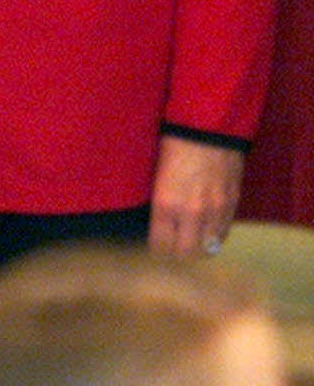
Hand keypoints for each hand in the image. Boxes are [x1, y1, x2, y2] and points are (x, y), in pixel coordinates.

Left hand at [148, 135, 244, 256]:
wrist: (205, 128)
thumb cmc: (172, 150)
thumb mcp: (155, 180)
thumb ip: (158, 208)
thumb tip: (156, 232)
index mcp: (165, 205)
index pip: (160, 248)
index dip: (155, 253)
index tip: (153, 251)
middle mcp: (192, 212)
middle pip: (185, 255)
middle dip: (175, 256)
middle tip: (170, 251)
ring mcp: (215, 209)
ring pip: (207, 248)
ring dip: (197, 249)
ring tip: (188, 244)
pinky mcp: (232, 203)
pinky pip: (223, 234)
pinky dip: (214, 237)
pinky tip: (205, 232)